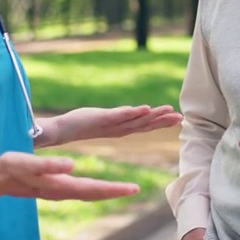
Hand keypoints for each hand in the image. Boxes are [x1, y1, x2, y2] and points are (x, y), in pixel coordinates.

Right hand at [0, 151, 139, 200]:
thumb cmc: (11, 168)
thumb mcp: (29, 163)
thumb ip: (49, 165)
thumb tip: (71, 165)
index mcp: (61, 185)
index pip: (94, 188)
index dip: (114, 188)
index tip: (132, 188)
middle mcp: (63, 191)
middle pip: (95, 193)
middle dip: (115, 192)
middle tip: (135, 189)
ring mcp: (59, 191)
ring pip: (89, 193)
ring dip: (107, 191)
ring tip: (123, 189)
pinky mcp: (55, 188)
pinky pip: (81, 190)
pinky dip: (95, 188)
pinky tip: (99, 185)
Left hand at [41, 105, 181, 145]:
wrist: (58, 130)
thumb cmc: (77, 124)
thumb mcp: (100, 119)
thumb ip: (115, 117)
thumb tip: (125, 114)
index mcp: (118, 129)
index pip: (143, 126)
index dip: (160, 123)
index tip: (178, 119)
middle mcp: (117, 129)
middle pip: (144, 125)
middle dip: (163, 121)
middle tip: (182, 118)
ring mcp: (109, 124)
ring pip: (136, 121)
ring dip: (153, 116)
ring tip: (169, 111)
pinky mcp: (100, 119)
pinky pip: (119, 116)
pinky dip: (133, 113)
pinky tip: (145, 108)